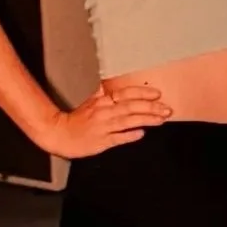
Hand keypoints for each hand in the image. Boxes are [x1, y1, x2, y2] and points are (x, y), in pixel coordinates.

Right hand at [46, 82, 172, 158]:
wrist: (60, 133)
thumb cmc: (76, 119)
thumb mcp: (90, 101)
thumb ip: (103, 93)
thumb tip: (110, 84)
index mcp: (102, 101)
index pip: (126, 93)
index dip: (142, 93)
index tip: (157, 94)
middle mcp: (104, 112)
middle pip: (131, 106)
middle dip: (150, 107)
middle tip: (166, 109)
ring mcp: (104, 127)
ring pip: (128, 121)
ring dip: (146, 119)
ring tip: (161, 119)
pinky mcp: (102, 142)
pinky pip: (118, 138)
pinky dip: (130, 135)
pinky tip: (141, 133)